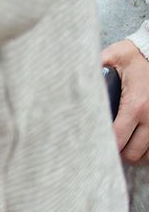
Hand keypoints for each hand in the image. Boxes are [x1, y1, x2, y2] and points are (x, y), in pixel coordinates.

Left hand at [104, 40, 148, 162]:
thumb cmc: (136, 56)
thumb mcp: (113, 56)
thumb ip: (94, 64)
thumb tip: (71, 72)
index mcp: (135, 104)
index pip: (117, 137)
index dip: (104, 146)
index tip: (92, 145)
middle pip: (133, 152)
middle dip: (118, 155)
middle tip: (105, 151)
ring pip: (148, 155)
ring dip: (134, 156)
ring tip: (121, 151)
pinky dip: (147, 152)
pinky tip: (137, 148)